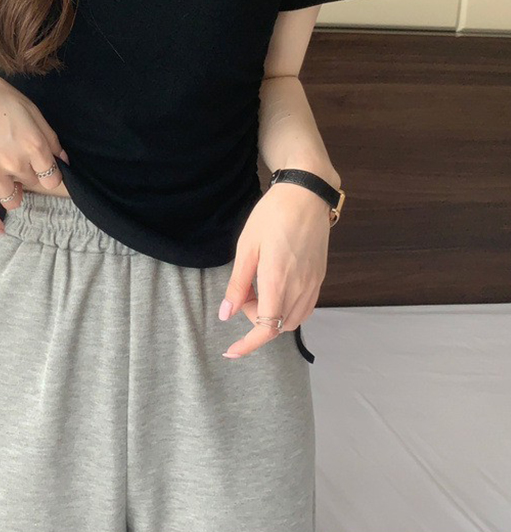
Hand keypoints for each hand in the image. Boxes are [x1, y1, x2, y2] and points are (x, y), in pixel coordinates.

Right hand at [0, 63, 68, 233]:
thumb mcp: (29, 108)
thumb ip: (49, 136)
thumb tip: (62, 158)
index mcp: (34, 145)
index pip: (53, 178)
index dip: (51, 174)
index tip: (45, 169)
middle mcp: (16, 164)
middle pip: (33, 186)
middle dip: (31, 177)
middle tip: (20, 163)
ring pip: (13, 199)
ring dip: (13, 191)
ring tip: (7, 178)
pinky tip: (0, 229)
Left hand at [217, 183, 329, 358]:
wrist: (306, 195)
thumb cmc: (272, 216)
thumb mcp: (246, 247)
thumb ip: (238, 284)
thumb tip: (226, 314)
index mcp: (278, 282)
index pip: (266, 328)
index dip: (248, 345)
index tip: (232, 351)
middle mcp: (300, 288)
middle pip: (279, 327)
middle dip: (256, 322)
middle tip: (242, 295)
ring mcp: (314, 284)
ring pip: (294, 320)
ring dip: (273, 317)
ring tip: (257, 290)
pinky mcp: (320, 277)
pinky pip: (305, 307)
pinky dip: (288, 309)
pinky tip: (275, 290)